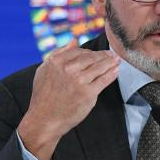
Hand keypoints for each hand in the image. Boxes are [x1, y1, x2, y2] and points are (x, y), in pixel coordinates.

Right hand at [17, 41, 119, 159]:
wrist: (45, 119)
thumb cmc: (43, 96)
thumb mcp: (44, 70)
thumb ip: (58, 53)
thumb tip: (74, 41)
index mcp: (56, 62)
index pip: (79, 51)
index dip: (90, 52)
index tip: (96, 54)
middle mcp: (68, 69)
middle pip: (91, 57)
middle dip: (103, 55)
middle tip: (112, 55)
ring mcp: (79, 81)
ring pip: (99, 67)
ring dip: (110, 62)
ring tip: (116, 60)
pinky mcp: (88, 93)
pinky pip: (104, 80)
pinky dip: (111, 74)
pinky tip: (116, 70)